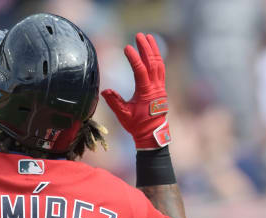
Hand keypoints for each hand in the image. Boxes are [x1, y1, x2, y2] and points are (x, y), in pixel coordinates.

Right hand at [101, 33, 170, 149]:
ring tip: (148, 37)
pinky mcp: (161, 88)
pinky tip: (153, 52)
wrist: (152, 134)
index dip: (134, 58)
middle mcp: (155, 87)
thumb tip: (104, 91)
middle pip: (152, 62)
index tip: (127, 47)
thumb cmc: (137, 125)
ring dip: (153, 50)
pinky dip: (157, 58)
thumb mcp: (123, 115)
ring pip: (159, 64)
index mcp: (146, 92)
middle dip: (146, 48)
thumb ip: (114, 102)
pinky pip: (161, 69)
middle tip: (139, 35)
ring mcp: (160, 87)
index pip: (140, 70)